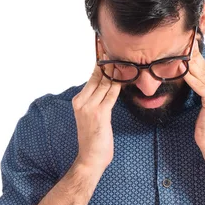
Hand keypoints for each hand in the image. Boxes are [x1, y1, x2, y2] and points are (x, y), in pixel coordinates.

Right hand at [72, 55, 121, 172]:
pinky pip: (111, 94)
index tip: (106, 49)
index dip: (101, 63)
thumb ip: (98, 102)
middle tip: (115, 46)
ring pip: (105, 83)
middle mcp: (82, 101)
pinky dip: (118, 83)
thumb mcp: (92, 117)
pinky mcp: (100, 113)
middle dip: (108, 61)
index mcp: (79, 100)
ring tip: (123, 56)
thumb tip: (109, 88)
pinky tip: (125, 75)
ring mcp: (90, 107)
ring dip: (115, 70)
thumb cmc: (94, 140)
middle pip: (98, 76)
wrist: (90, 158)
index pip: (92, 77)